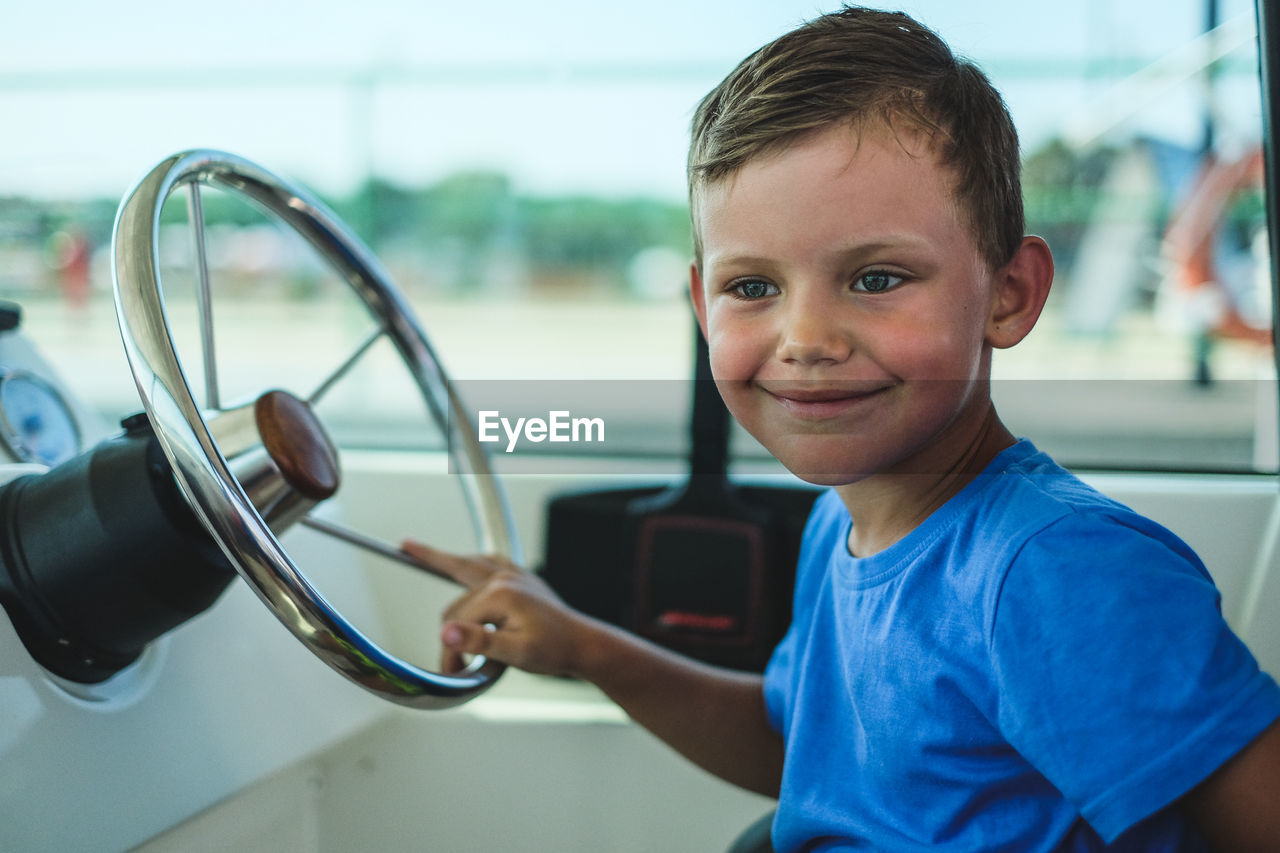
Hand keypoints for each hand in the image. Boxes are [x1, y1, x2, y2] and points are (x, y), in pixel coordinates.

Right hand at [399, 539, 596, 677]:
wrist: (584, 644)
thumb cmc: (555, 650)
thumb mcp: (516, 653)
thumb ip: (479, 642)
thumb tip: (447, 634)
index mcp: (501, 594)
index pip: (457, 623)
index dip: (451, 652)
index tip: (454, 673)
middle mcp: (504, 577)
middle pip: (456, 598)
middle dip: (450, 630)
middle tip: (451, 663)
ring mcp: (513, 574)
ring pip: (467, 565)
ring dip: (443, 560)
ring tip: (412, 549)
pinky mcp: (521, 578)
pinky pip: (488, 562)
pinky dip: (471, 561)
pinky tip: (466, 561)